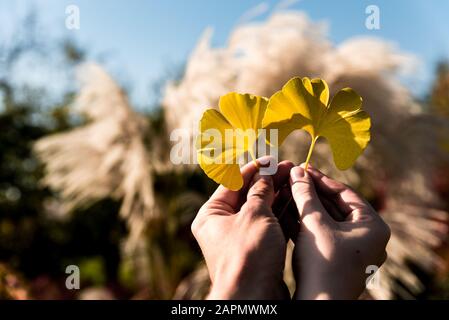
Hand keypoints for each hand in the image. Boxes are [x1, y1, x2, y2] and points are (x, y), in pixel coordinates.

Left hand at [191, 158, 292, 298]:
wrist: (253, 297)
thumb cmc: (248, 255)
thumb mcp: (254, 215)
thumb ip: (261, 192)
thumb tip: (265, 174)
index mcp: (211, 214)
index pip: (233, 182)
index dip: (254, 169)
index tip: (272, 159)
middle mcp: (223, 225)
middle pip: (248, 195)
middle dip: (269, 180)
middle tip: (290, 167)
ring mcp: (240, 238)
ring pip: (261, 210)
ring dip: (278, 195)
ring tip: (296, 180)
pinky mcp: (256, 249)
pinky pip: (268, 225)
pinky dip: (281, 213)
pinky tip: (296, 201)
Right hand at [287, 165, 389, 299]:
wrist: (318, 305)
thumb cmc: (322, 263)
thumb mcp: (313, 223)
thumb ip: (306, 194)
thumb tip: (298, 170)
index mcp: (373, 226)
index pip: (345, 193)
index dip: (321, 179)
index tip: (303, 168)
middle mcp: (368, 238)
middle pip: (336, 206)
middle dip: (311, 193)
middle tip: (293, 179)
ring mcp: (353, 251)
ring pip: (327, 221)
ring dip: (306, 207)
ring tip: (287, 192)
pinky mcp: (338, 260)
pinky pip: (323, 235)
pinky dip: (306, 224)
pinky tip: (287, 212)